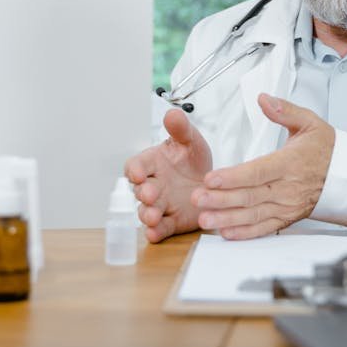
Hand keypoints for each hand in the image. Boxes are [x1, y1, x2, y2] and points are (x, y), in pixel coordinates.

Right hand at [125, 109, 211, 242]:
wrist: (211, 182)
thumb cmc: (193, 160)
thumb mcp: (191, 141)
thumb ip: (181, 128)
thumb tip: (172, 113)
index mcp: (153, 164)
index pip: (136, 166)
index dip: (135, 170)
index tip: (138, 173)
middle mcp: (152, 185)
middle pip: (140, 190)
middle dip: (143, 193)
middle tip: (150, 194)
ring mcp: (160, 205)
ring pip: (147, 212)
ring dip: (147, 214)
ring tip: (152, 216)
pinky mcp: (170, 221)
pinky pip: (160, 229)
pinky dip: (156, 232)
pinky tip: (155, 233)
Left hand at [190, 94, 333, 239]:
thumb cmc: (327, 150)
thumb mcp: (310, 123)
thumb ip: (284, 110)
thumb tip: (264, 99)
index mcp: (290, 163)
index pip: (258, 171)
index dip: (233, 177)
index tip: (212, 178)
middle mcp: (288, 187)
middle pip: (251, 195)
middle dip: (221, 199)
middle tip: (197, 198)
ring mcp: (287, 205)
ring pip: (254, 214)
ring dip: (227, 218)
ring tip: (205, 218)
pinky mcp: (287, 218)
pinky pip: (264, 228)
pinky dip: (245, 233)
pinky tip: (226, 232)